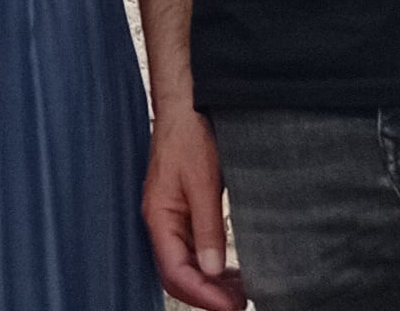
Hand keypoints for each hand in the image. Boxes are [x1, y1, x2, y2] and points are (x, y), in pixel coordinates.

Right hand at [141, 100, 248, 309]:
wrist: (186, 108)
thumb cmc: (190, 138)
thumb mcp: (203, 182)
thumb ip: (207, 228)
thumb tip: (212, 271)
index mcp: (159, 217)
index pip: (175, 271)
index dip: (202, 294)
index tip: (231, 306)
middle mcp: (161, 222)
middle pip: (176, 275)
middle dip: (205, 296)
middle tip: (239, 304)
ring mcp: (171, 219)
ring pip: (185, 266)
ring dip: (210, 284)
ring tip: (240, 293)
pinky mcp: (183, 213)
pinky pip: (192, 251)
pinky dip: (211, 267)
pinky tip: (230, 272)